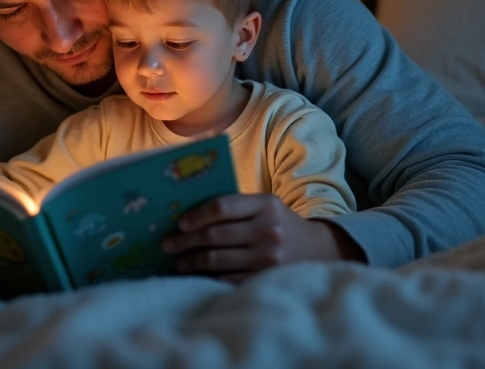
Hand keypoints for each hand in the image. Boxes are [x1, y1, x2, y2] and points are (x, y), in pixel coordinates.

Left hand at [161, 194, 361, 282]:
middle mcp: (268, 230)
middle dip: (185, 241)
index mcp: (265, 204)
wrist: (317, 250)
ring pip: (217, 260)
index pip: (222, 207)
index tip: (179, 223)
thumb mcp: (265, 206)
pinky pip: (227, 278)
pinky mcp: (265, 278)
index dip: (196, 215)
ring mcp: (268, 257)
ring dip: (192, 261)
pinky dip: (207, 277)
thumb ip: (235, 207)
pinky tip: (197, 274)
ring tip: (178, 261)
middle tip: (167, 244)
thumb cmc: (279, 223)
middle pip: (215, 236)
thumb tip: (187, 217)